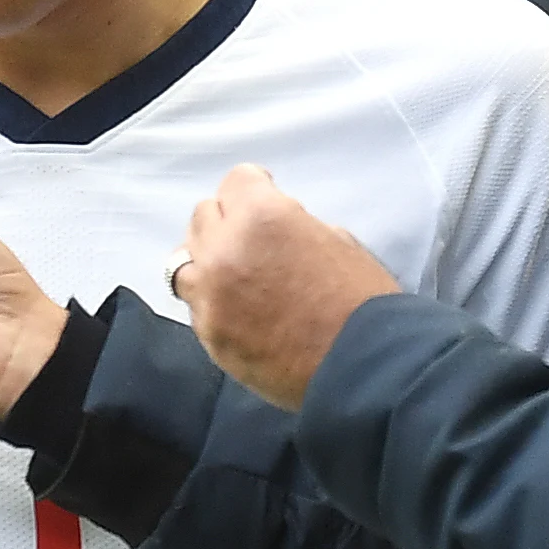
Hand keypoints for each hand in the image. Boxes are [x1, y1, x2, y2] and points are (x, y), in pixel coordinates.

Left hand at [173, 165, 401, 409]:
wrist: (363, 368)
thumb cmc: (363, 300)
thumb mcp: (338, 241)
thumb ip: (294, 226)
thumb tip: (276, 232)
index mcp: (261, 216)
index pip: (237, 180)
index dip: (257, 187)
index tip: (267, 199)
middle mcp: (224, 250)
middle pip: (204, 215)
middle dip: (229, 220)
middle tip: (254, 239)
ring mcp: (211, 296)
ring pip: (184, 261)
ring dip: (208, 259)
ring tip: (234, 274)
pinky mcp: (210, 335)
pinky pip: (196, 305)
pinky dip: (211, 300)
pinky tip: (238, 310)